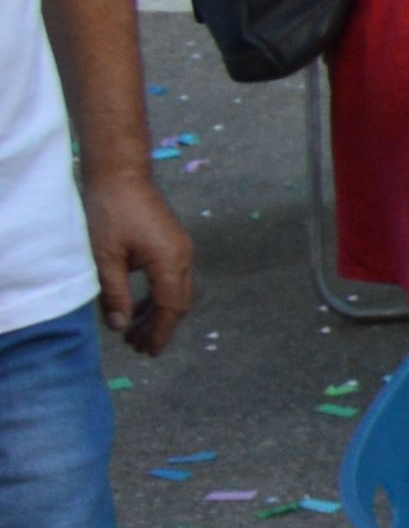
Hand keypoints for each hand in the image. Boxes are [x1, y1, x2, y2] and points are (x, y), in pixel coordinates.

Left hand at [81, 166, 190, 354]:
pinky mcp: (173, 243)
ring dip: (158, 312)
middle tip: (138, 347)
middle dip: (160, 327)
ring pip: (177, 291)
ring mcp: (181, 249)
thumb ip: (115, 294)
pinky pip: (172, 278)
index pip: (170, 308)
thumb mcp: (106, 257)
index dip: (160, 332)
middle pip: (179, 302)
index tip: (149, 352)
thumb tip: (119, 326)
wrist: (122, 174)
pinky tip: (138, 305)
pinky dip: (158, 296)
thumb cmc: (111, 213)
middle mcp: (184, 257)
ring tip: (134, 330)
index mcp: (171, 262)